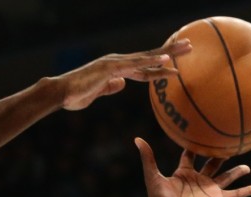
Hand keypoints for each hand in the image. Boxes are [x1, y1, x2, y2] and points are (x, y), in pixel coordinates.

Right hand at [55, 39, 189, 110]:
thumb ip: (110, 87)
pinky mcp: (112, 67)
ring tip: (187, 48)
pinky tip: (167, 61)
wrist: (61, 93)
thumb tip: (122, 84)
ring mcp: (115, 62)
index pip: (142, 68)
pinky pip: (137, 64)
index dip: (159, 67)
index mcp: (115, 68)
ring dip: (168, 52)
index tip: (175, 66)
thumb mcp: (96, 93)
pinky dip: (152, 62)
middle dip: (170, 52)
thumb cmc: (74, 96)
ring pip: (147, 57)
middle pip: (149, 57)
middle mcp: (118, 61)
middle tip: (190, 46)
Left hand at [135, 138, 250, 196]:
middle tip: (230, 142)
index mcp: (183, 174)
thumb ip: (148, 158)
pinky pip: (235, 195)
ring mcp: (208, 190)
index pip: (190, 156)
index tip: (201, 132)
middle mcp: (198, 180)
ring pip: (227, 177)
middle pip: (212, 164)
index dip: (194, 145)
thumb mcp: (153, 176)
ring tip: (247, 167)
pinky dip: (247, 191)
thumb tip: (137, 139)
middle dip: (220, 155)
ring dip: (237, 172)